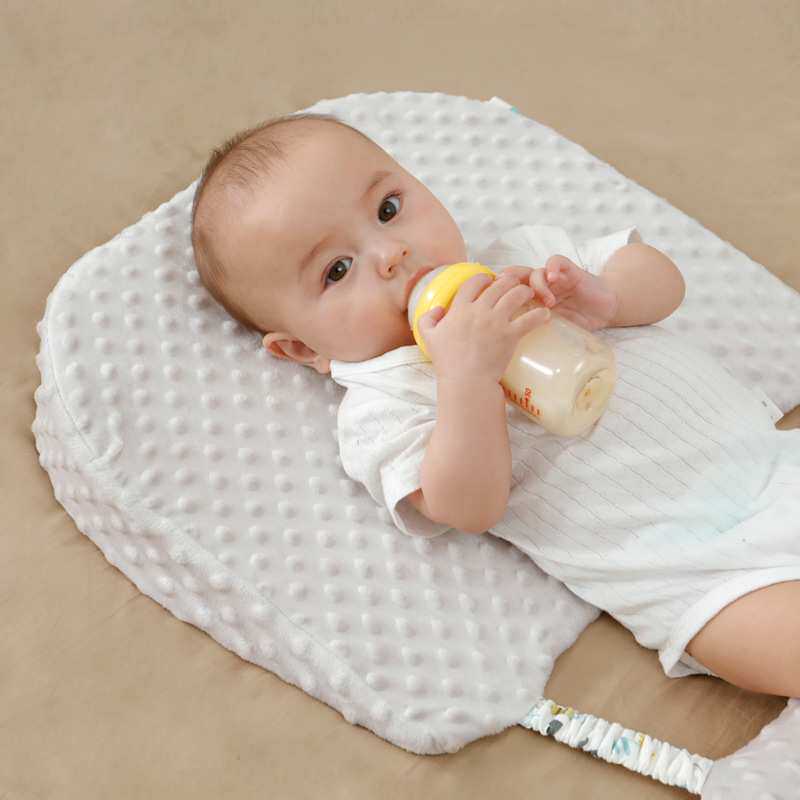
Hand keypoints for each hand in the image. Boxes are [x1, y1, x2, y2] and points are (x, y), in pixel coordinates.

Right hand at [416, 271, 550, 383]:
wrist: (466, 381)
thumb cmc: (447, 362)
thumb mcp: (428, 338)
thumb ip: (427, 319)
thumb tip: (439, 309)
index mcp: (460, 309)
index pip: (474, 282)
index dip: (484, 278)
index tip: (490, 281)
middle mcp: (479, 310)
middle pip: (499, 284)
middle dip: (509, 281)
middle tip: (514, 285)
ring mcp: (496, 321)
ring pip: (517, 295)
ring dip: (526, 291)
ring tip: (531, 294)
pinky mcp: (511, 335)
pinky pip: (531, 318)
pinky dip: (540, 314)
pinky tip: (545, 315)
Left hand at [498, 257, 618, 331]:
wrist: (604, 310)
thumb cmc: (578, 321)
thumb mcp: (553, 330)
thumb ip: (538, 334)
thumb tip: (512, 360)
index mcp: (531, 301)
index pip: (508, 294)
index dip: (498, 297)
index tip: (492, 308)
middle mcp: (540, 287)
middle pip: (516, 279)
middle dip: (509, 286)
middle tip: (510, 298)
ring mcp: (554, 278)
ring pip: (535, 272)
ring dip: (537, 285)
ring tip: (548, 302)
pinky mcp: (569, 271)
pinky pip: (556, 262)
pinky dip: (552, 267)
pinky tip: (554, 278)